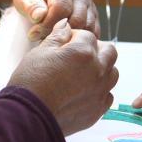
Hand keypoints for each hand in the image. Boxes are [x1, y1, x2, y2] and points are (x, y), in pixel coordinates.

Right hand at [8, 19, 118, 135]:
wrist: (28, 117)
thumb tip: (66, 24)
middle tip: (78, 57)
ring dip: (102, 70)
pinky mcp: (98, 110)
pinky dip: (99, 91)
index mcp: (84, 52)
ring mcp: (100, 91)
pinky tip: (83, 93)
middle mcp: (98, 70)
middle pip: (109, 51)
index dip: (75, 37)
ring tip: (83, 75)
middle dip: (96, 50)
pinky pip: (107, 95)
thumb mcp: (40, 52)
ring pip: (113, 73)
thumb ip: (58, 36)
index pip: (88, 35)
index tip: (64, 45)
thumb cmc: (31, 82)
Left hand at [13, 0, 99, 40]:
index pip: (61, 7)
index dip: (47, 24)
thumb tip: (39, 17)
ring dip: (70, 39)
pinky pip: (94, 32)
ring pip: (87, 27)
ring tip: (54, 41)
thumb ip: (30, 5)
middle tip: (43, 40)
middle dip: (59, 34)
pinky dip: (81, 40)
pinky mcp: (94, 15)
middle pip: (77, 20)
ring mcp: (89, 4)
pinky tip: (65, 42)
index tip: (33, 34)